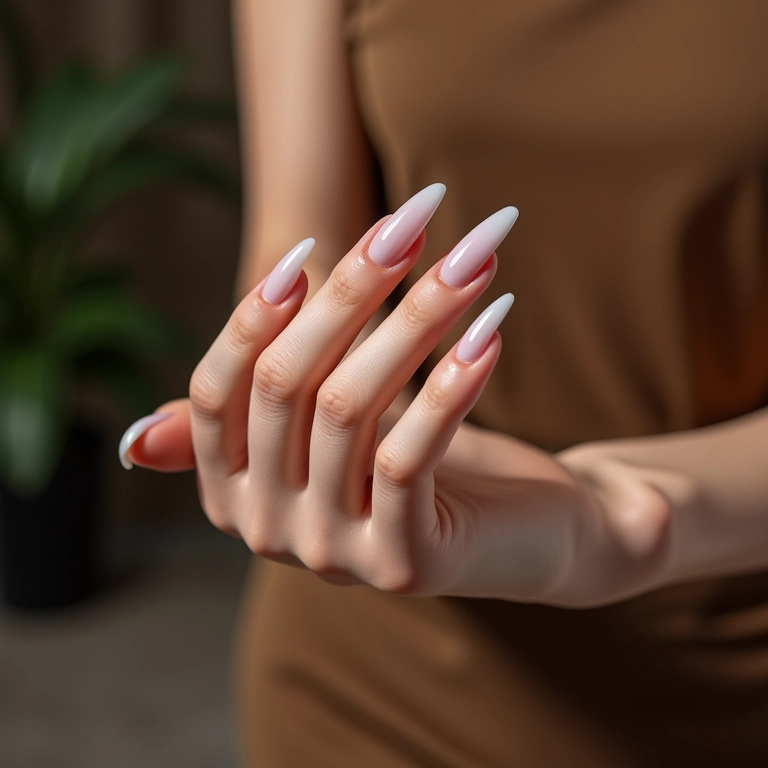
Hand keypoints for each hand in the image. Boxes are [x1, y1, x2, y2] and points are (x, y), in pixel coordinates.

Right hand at [120, 185, 637, 603]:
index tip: (311, 246)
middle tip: (416, 216)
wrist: (523, 535)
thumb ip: (256, 419)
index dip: (254, 316)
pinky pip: (408, 457)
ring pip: (347, 408)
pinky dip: (449, 386)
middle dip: (352, 289)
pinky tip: (491, 327)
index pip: (216, 393)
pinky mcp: (401, 566)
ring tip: (472, 258)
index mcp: (231, 493)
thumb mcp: (332, 433)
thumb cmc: (421, 458)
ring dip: (416, 317)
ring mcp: (329, 555)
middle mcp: (265, 530)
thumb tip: (129, 440)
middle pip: (285, 384)